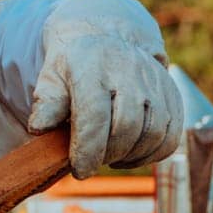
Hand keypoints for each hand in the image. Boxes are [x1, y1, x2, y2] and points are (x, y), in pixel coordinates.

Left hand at [28, 0, 184, 178]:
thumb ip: (46, 104)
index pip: (95, 115)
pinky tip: (130, 155)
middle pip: (126, 128)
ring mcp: (156, 83)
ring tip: (108, 155)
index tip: (80, 171)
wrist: (107, 42)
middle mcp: (130, 71)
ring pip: (152, 135)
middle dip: (107, 154)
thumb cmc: (73, 70)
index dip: (88, 149)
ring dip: (129, 156)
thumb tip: (39, 129)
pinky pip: (170, 138)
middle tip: (91, 160)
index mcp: (92, 65)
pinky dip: (151, 156)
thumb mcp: (51, 80)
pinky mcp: (173, 97)